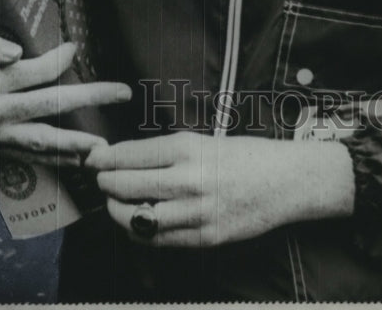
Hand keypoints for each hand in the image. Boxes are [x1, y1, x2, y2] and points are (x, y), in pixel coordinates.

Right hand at [0, 32, 130, 165]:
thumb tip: (18, 52)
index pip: (35, 72)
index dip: (59, 60)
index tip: (75, 48)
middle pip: (51, 104)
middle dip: (90, 97)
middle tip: (122, 92)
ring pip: (43, 140)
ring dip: (77, 142)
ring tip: (106, 145)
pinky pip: (29, 157)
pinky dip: (55, 160)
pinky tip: (79, 160)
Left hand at [86, 131, 354, 246]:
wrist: (286, 181)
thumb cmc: (246, 155)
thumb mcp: (205, 141)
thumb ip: (168, 152)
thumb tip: (125, 159)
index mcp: (189, 148)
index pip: (131, 155)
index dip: (106, 159)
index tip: (94, 159)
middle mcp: (190, 179)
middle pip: (127, 186)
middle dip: (106, 184)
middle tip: (100, 180)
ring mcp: (197, 212)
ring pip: (137, 218)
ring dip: (118, 211)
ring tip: (115, 203)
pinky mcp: (205, 238)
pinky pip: (159, 240)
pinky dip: (140, 232)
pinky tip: (138, 222)